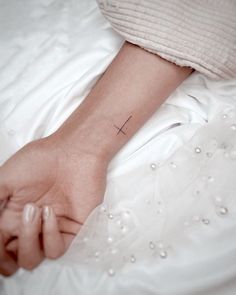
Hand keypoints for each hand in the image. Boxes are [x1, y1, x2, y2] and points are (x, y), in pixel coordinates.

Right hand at [0, 135, 107, 274]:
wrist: (73, 152)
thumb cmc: (41, 160)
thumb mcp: (5, 179)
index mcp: (12, 215)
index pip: (0, 246)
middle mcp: (31, 226)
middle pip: (14, 258)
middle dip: (8, 253)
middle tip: (16, 221)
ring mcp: (51, 229)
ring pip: (33, 259)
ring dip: (28, 240)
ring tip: (35, 210)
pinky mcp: (71, 229)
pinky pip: (55, 250)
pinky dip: (49, 236)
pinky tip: (50, 212)